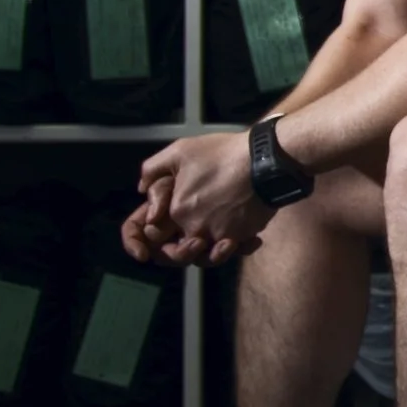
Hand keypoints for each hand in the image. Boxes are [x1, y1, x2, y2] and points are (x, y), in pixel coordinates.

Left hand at [128, 133, 271, 267]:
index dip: (160, 231)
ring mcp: (221, 235)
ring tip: (221, 239)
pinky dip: (237, 245)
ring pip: (210, 255)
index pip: (159, 235)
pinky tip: (242, 236)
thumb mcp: (179, 151)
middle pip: (185, 250)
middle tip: (197, 236)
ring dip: (213, 250)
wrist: (265, 160)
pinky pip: (234, 249)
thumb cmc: (222, 153)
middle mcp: (196, 228)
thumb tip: (142, 189)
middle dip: (187, 247)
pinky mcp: (243, 236)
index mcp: (178, 211)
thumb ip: (153, 169)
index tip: (168, 223)